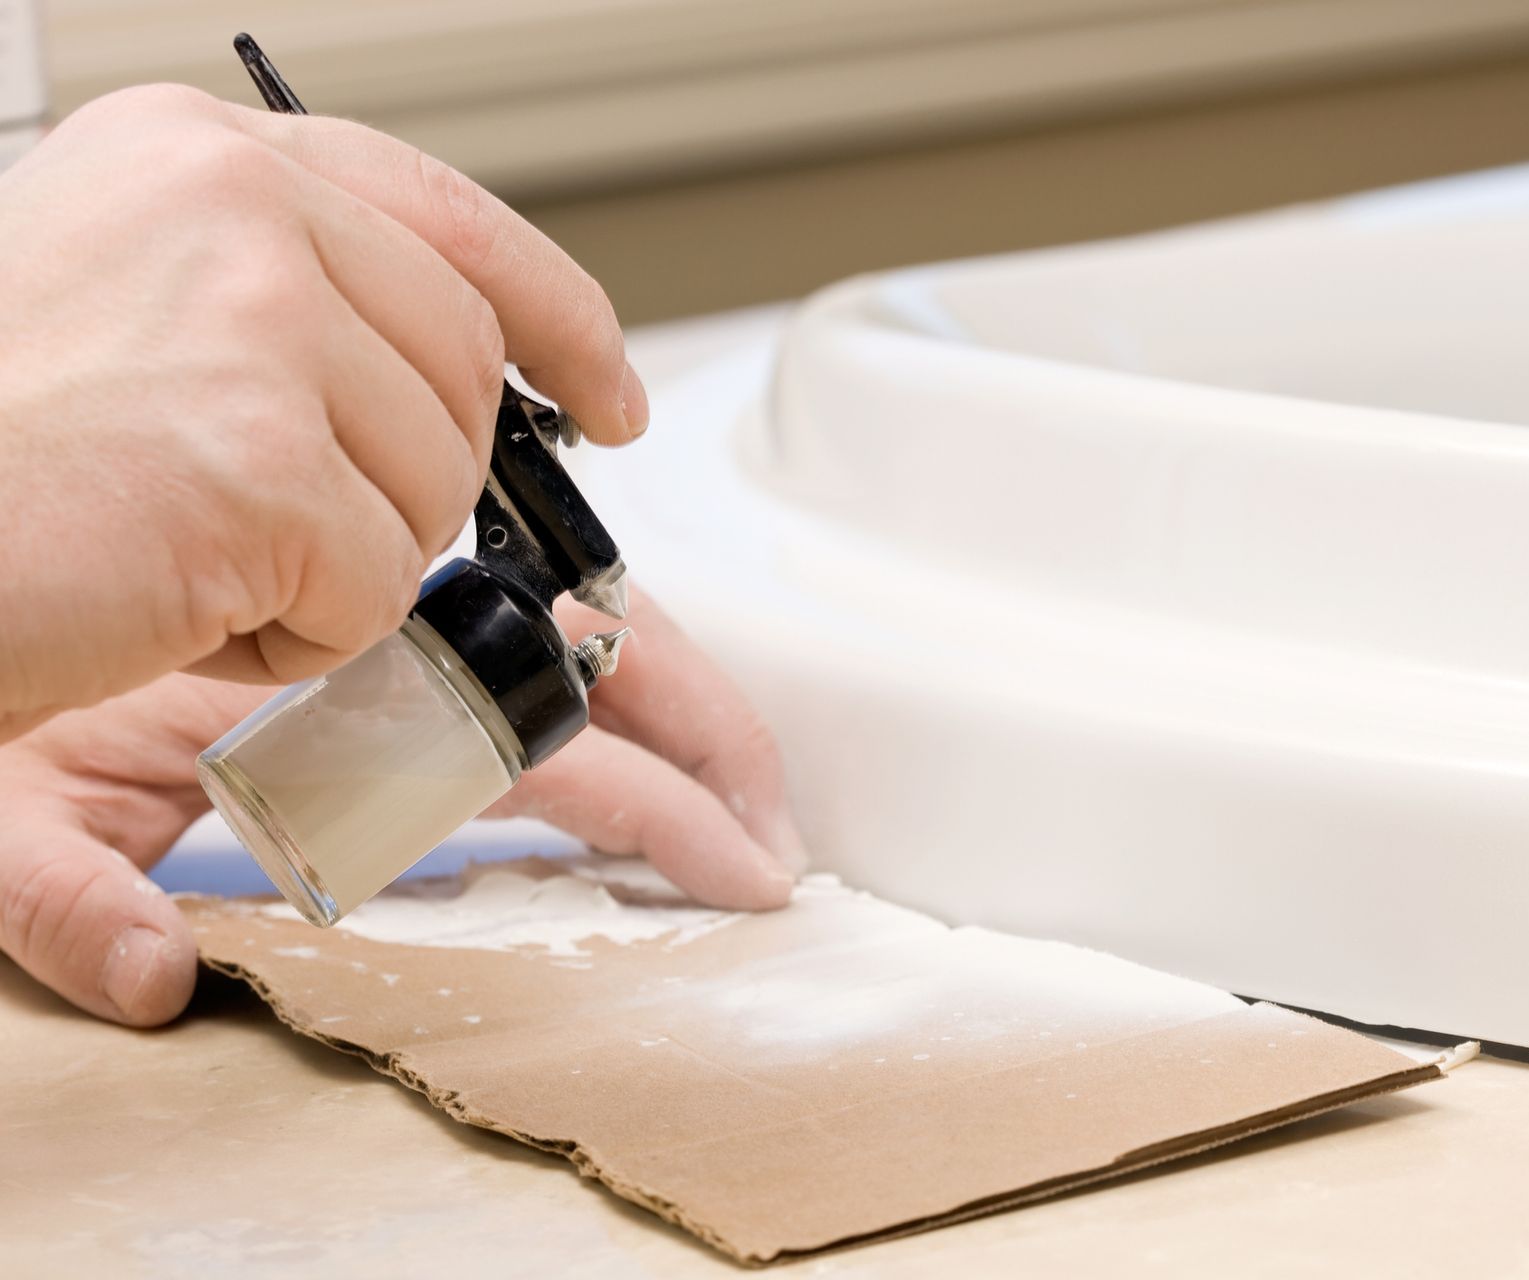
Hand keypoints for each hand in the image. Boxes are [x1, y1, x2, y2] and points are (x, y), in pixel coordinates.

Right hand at [0, 84, 648, 737]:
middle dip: (401, 483)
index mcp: (204, 158)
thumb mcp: (123, 300)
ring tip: (173, 551)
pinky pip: (367, 591)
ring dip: (328, 568)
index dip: (560, 319)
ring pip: (425, 496)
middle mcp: (236, 212)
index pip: (456, 223)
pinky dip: (285, 640)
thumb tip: (458, 366)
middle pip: (461, 381)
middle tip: (265, 521)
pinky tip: (165, 604)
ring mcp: (251, 331)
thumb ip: (286, 301)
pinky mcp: (256, 468)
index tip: (608, 395)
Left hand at [0, 593, 807, 1025]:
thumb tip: (158, 976)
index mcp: (315, 666)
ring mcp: (375, 657)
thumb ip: (61, 891)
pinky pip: (510, 698)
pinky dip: (597, 731)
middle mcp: (368, 648)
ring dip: (671, 730)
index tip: (735, 849)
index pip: (539, 725)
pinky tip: (643, 786)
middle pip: (585, 673)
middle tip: (770, 833)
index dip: (660, 785)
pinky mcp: (361, 680)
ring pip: (567, 673)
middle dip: (705, 743)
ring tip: (741, 808)